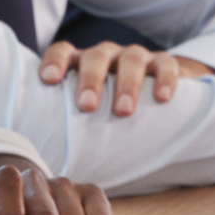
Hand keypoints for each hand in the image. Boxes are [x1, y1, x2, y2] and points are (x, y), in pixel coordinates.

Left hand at [36, 40, 211, 115]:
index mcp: (81, 64)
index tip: (49, 80)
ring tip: (123, 111)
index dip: (54, 62)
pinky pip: (165, 64)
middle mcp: (106, 56)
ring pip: (130, 59)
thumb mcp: (89, 112)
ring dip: (126, 84)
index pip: (63, 52)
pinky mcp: (163, 62)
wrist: (157, 92)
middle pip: (95, 57)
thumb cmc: (110, 108)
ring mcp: (136, 57)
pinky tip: (162, 97)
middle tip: (87, 106)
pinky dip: (164, 79)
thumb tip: (50, 162)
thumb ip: (70, 124)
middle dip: (90, 80)